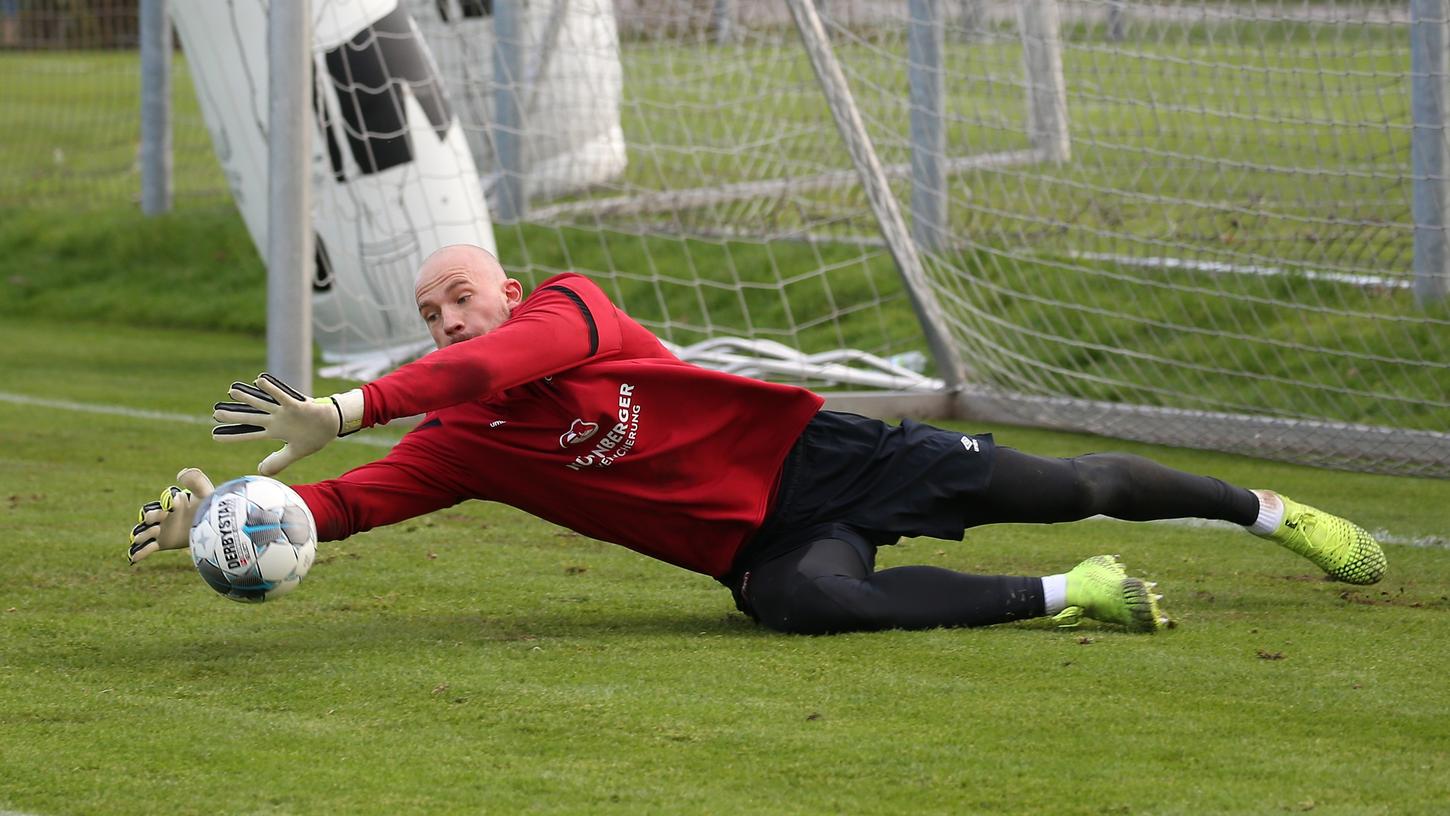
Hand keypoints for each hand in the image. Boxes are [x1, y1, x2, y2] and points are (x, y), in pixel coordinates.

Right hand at [128, 468, 214, 564]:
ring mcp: (162, 529)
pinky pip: (148, 548)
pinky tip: (133, 559)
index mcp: (173, 502)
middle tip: (157, 519)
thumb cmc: (210, 509)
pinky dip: (140, 553)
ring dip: (142, 534)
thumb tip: (182, 473)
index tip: (172, 506)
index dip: (166, 503)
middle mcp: (164, 515)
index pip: (164, 500)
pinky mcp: (163, 542)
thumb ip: (196, 480)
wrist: (215, 529)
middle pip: (150, 515)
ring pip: (145, 531)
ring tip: (140, 538)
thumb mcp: (205, 493)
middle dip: (152, 516)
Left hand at [211, 373, 363, 475]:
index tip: (214, 436)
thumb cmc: (314, 437)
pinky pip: (282, 396)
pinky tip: (259, 381)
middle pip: (251, 418)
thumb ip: (278, 462)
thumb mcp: (295, 453)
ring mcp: (284, 412)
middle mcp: (276, 421)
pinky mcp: (296, 405)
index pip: (249, 435)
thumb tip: (260, 471)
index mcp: (274, 432)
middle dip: (234, 417)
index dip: (233, 436)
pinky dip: (272, 389)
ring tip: (231, 392)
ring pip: (262, 404)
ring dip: (247, 399)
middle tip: (215, 413)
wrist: (332, 424)